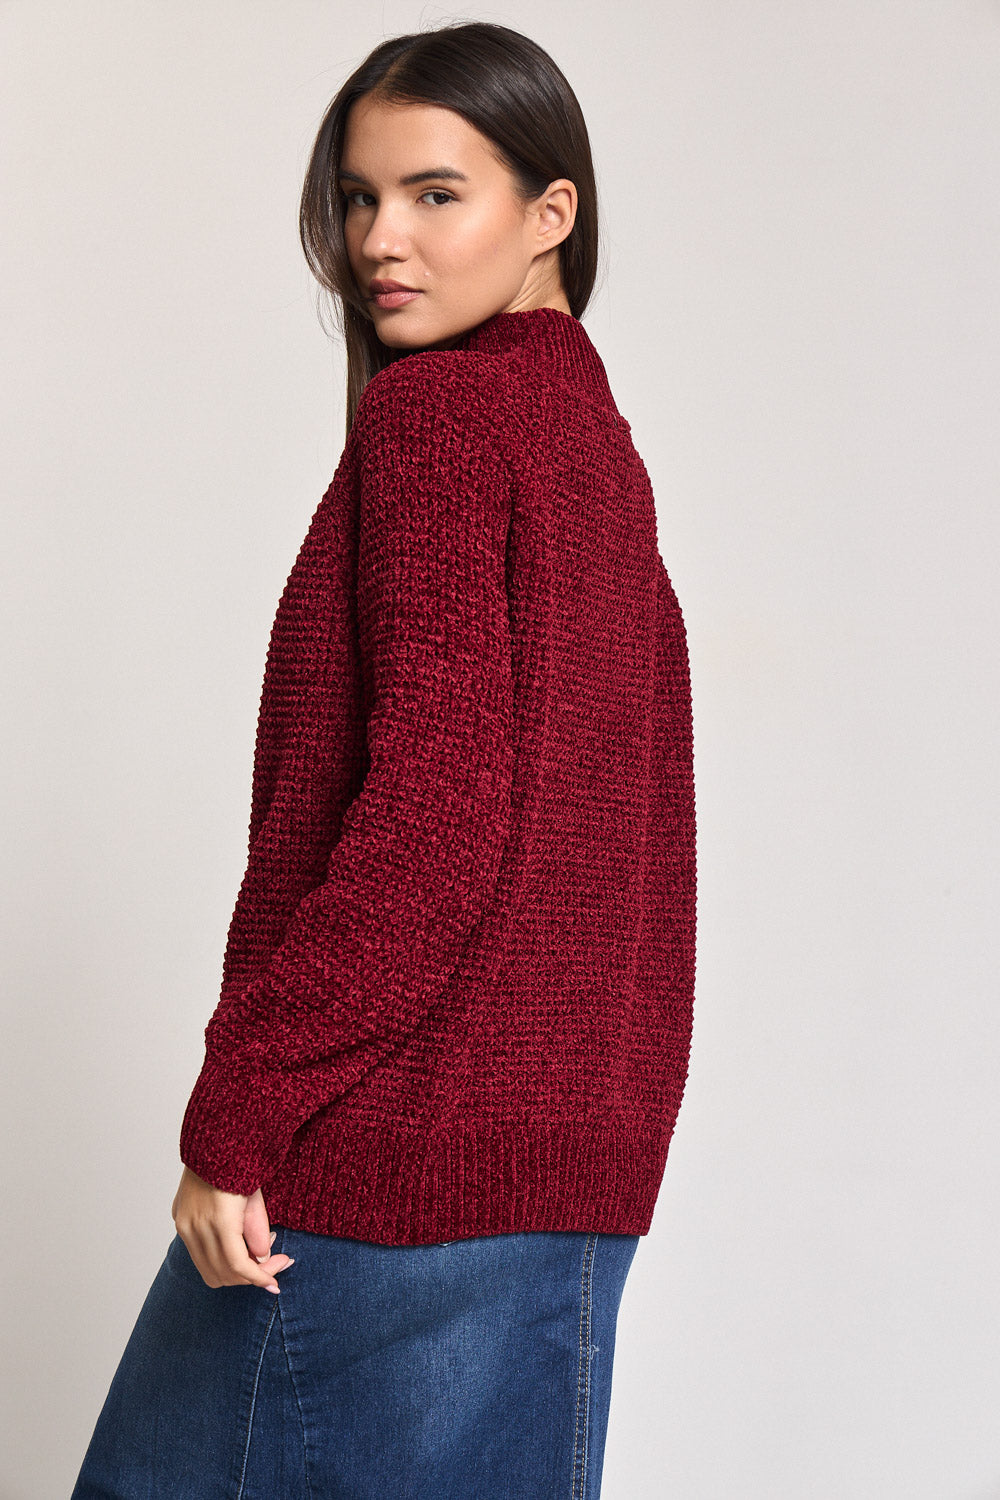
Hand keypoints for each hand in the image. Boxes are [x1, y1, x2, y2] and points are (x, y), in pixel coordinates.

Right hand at [171, 1165, 294, 1292]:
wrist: (212, 1141)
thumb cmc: (240, 1163)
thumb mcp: (257, 1196)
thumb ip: (258, 1230)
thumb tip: (260, 1260)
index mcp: (220, 1218)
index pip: (239, 1265)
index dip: (259, 1279)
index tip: (275, 1283)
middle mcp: (197, 1226)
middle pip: (224, 1273)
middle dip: (251, 1277)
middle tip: (274, 1265)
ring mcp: (184, 1225)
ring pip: (208, 1270)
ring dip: (234, 1272)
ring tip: (257, 1254)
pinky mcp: (179, 1221)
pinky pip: (198, 1255)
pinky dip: (219, 1260)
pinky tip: (237, 1247)